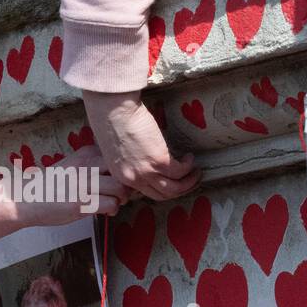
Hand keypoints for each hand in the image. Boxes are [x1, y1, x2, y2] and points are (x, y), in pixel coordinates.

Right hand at [11, 146, 132, 224]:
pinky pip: (112, 204)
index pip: (118, 158)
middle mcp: (87, 166)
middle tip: (122, 193)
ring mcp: (84, 184)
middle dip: (127, 185)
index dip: (122, 171)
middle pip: (123, 171)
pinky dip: (113, 210)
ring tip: (114, 203)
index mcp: (86, 154)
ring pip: (121, 188)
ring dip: (122, 199)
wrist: (27, 198)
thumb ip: (93, 166)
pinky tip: (105, 212)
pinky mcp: (82, 202)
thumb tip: (118, 176)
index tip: (118, 180)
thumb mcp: (73, 165)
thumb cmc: (50, 186)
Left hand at [84, 91, 199, 200]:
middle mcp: (134, 178)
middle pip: (163, 195)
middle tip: (190, 180)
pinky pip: (180, 170)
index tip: (174, 182)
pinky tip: (190, 157)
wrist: (111, 111)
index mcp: (122, 176)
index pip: (147, 192)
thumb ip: (127, 159)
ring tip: (196, 172)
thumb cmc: (110, 122)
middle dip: (181, 190)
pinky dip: (188, 165)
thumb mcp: (115, 149)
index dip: (164, 189)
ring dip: (189, 182)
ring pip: (175, 188)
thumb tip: (141, 158)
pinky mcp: (159, 160)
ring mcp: (147, 171)